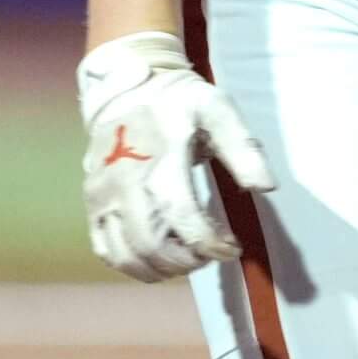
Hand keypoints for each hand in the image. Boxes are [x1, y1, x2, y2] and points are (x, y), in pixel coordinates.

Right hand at [76, 30, 276, 282]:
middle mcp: (125, 182)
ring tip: (189, 259)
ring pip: (128, 256)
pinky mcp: (91, 206)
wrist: (125, 89)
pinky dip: (133, 265)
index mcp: (161, 157)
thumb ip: (243, 148)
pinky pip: (107, 251)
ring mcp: (102, 197)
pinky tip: (158, 259)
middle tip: (211, 254)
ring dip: (163, 269)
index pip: (183, 216)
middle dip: (189, 261)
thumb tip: (266, 187)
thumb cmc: (177, 103)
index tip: (233, 248)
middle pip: (152, 244)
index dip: (211, 242)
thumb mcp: (217, 109)